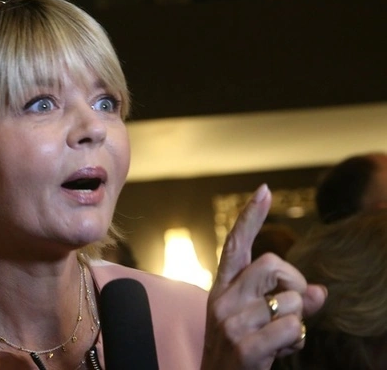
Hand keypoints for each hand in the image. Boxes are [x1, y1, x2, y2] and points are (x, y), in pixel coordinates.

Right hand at [200, 184, 326, 369]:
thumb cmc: (239, 351)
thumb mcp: (254, 321)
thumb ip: (284, 301)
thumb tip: (320, 291)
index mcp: (221, 288)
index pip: (235, 245)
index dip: (251, 217)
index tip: (265, 190)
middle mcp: (222, 300)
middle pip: (273, 263)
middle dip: (295, 282)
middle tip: (292, 306)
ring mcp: (231, 323)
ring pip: (290, 300)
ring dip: (296, 321)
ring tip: (277, 338)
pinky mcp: (244, 347)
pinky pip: (290, 328)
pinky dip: (295, 341)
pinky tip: (278, 351)